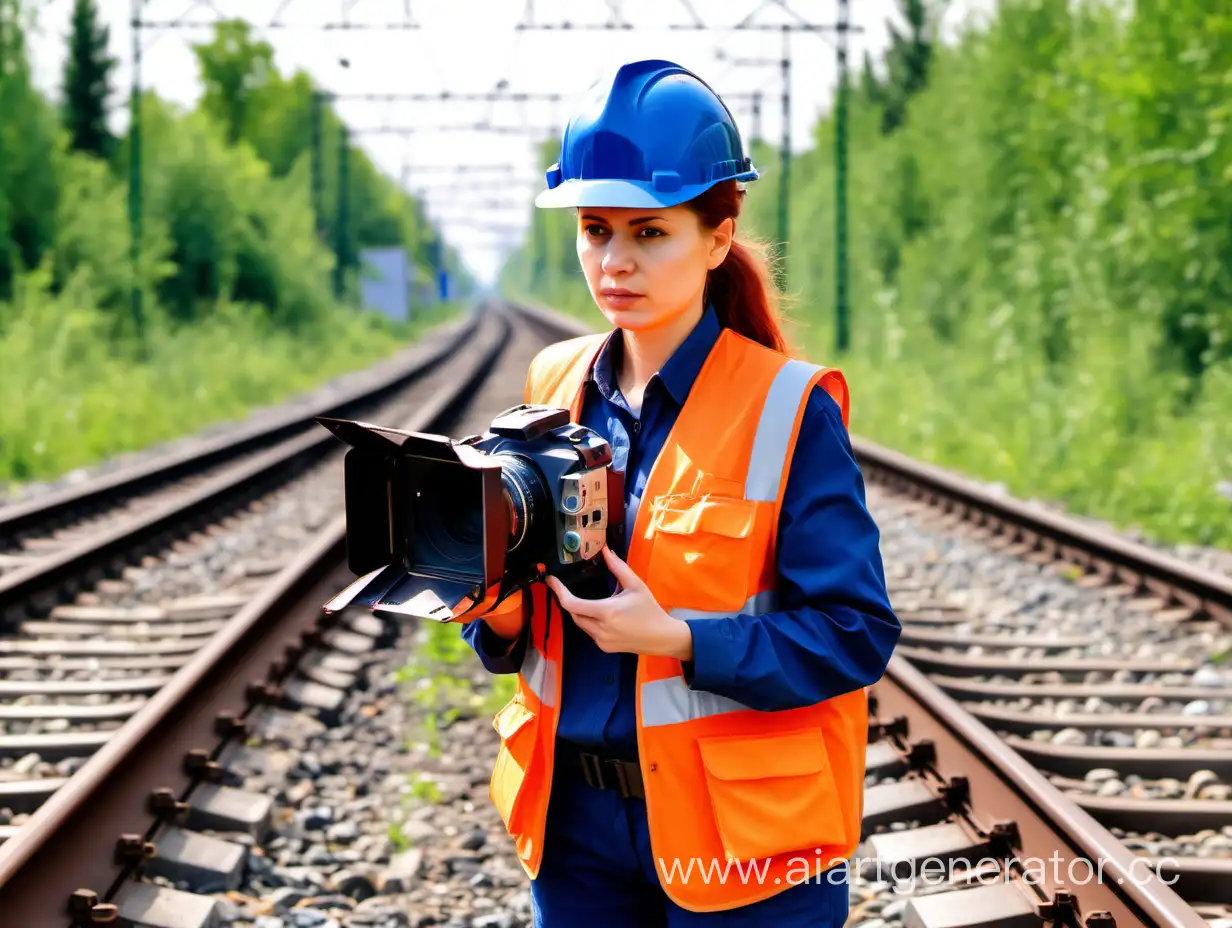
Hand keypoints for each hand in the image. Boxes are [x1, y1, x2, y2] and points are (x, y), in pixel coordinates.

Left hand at [546, 546, 693, 660]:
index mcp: (607, 612)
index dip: (558, 592)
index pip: (572, 604)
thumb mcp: (636, 585)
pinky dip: (588, 621)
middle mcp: (601, 629)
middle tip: (563, 587)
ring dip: (578, 610)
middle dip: (567, 600)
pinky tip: (597, 613)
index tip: (551, 580)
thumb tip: (605, 549)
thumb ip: (618, 567)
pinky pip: (589, 631)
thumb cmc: (649, 609)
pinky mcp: (604, 647)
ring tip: (581, 597)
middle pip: (573, 613)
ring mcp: (601, 641)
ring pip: (580, 623)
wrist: (662, 637)